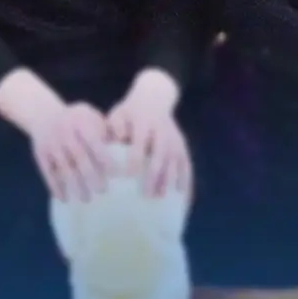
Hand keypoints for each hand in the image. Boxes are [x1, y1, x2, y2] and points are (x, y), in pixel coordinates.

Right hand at [0, 75, 111, 204]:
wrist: (43, 114)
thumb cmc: (76, 119)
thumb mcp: (90, 116)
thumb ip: (105, 130)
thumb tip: (124, 151)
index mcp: (80, 120)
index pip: (93, 141)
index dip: (104, 157)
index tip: (115, 173)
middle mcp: (63, 130)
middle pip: (78, 156)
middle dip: (90, 174)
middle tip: (102, 191)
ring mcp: (50, 142)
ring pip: (64, 167)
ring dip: (74, 184)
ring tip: (86, 199)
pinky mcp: (39, 153)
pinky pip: (48, 172)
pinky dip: (55, 186)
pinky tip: (63, 198)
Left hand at [104, 70, 190, 198]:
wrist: (154, 98)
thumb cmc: (129, 112)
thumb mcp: (118, 114)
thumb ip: (114, 128)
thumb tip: (110, 145)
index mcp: (144, 122)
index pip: (140, 143)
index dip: (135, 159)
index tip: (128, 176)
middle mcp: (163, 131)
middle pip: (160, 156)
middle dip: (155, 176)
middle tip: (147, 196)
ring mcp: (176, 140)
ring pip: (176, 163)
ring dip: (170, 182)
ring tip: (162, 200)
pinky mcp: (183, 147)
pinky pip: (187, 166)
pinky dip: (186, 183)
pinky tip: (184, 200)